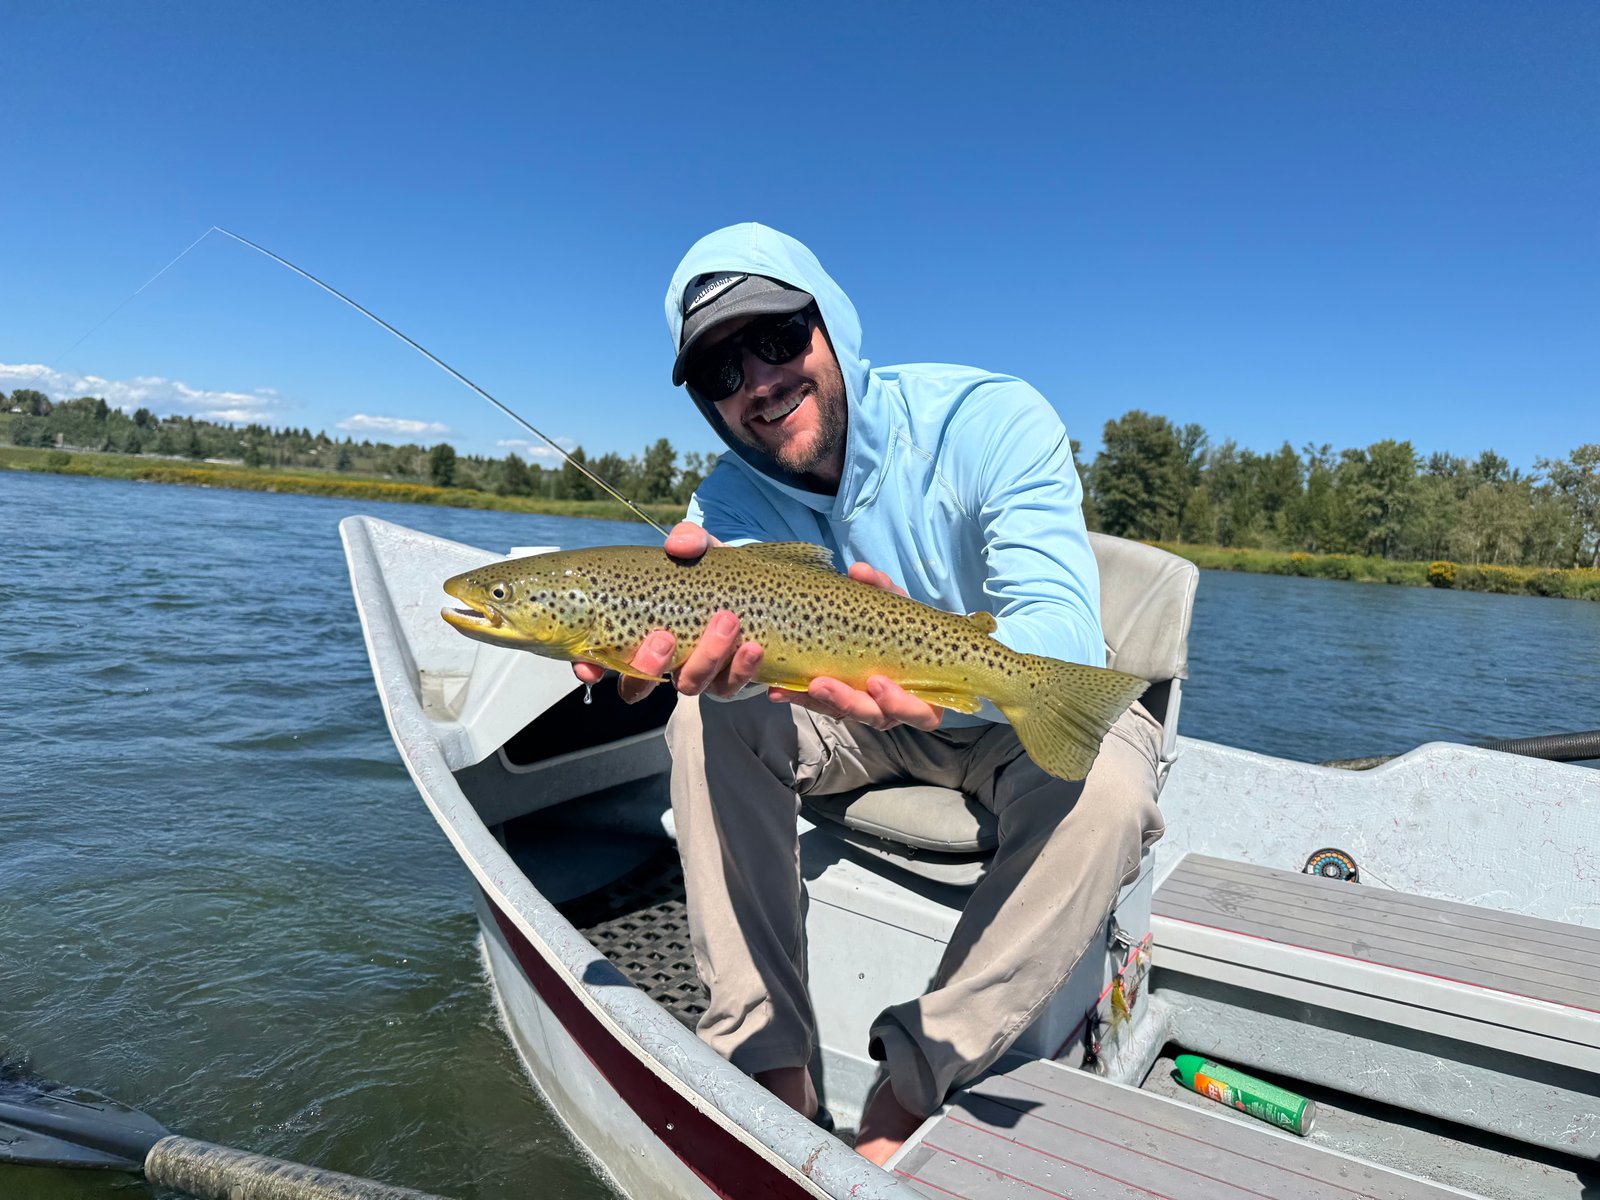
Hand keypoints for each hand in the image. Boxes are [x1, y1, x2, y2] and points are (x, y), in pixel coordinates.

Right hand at [572, 522, 763, 702]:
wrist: (758, 590)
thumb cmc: (712, 571)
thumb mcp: (701, 549)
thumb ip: (689, 539)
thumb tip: (678, 544)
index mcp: (640, 633)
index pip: (602, 660)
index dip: (590, 668)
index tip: (590, 668)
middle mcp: (663, 662)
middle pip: (641, 683)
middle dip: (650, 664)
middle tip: (665, 637)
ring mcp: (696, 674)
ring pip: (691, 685)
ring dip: (706, 658)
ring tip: (727, 621)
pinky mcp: (730, 680)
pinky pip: (734, 687)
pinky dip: (745, 670)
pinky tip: (755, 648)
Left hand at [771, 559, 941, 731]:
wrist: (889, 633)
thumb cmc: (903, 625)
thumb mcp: (897, 605)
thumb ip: (882, 590)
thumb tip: (859, 571)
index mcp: (922, 695)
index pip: (920, 714)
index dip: (900, 704)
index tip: (876, 682)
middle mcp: (893, 709)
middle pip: (874, 717)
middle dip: (847, 702)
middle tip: (822, 684)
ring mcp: (865, 708)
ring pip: (844, 713)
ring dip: (819, 700)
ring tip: (799, 684)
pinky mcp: (838, 704)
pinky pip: (820, 706)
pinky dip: (800, 696)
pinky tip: (778, 689)